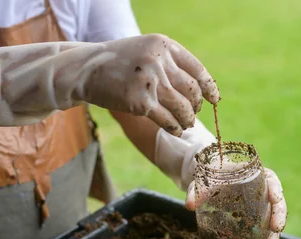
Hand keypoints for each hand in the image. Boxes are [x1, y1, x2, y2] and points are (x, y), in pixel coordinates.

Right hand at [81, 34, 219, 135]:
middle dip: (195, 106)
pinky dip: (175, 128)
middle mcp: (159, 61)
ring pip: (183, 107)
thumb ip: (169, 64)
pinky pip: (168, 120)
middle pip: (192, 90)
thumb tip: (199, 90)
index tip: (214, 99)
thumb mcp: (146, 52)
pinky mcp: (140, 102)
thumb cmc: (119, 63)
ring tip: (186, 124)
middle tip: (193, 114)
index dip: (208, 87)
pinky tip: (176, 130)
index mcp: (163, 45)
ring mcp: (150, 82)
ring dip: (188, 120)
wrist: (86, 69)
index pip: (197, 69)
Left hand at [185, 168, 287, 238]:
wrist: (205, 182)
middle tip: (276, 229)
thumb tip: (190, 206)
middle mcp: (260, 188)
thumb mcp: (200, 180)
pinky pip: (261, 226)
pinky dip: (262, 237)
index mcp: (254, 173)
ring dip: (273, 233)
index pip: (271, 179)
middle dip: (279, 215)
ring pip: (272, 217)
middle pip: (277, 201)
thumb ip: (195, 190)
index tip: (275, 199)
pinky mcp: (252, 216)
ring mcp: (258, 203)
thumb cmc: (207, 175)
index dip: (276, 189)